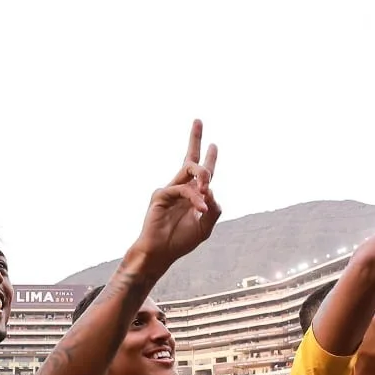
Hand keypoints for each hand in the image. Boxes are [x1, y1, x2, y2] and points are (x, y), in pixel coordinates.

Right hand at [132, 120, 221, 270]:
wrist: (161, 254)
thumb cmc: (181, 240)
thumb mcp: (205, 226)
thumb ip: (214, 209)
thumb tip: (211, 189)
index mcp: (192, 195)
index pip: (202, 173)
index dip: (209, 157)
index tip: (214, 144)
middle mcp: (181, 188)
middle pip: (189, 159)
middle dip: (194, 139)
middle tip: (198, 121)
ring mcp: (170, 190)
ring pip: (188, 168)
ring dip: (203, 174)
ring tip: (206, 186)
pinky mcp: (161, 196)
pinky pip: (182, 190)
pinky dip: (194, 198)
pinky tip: (201, 209)